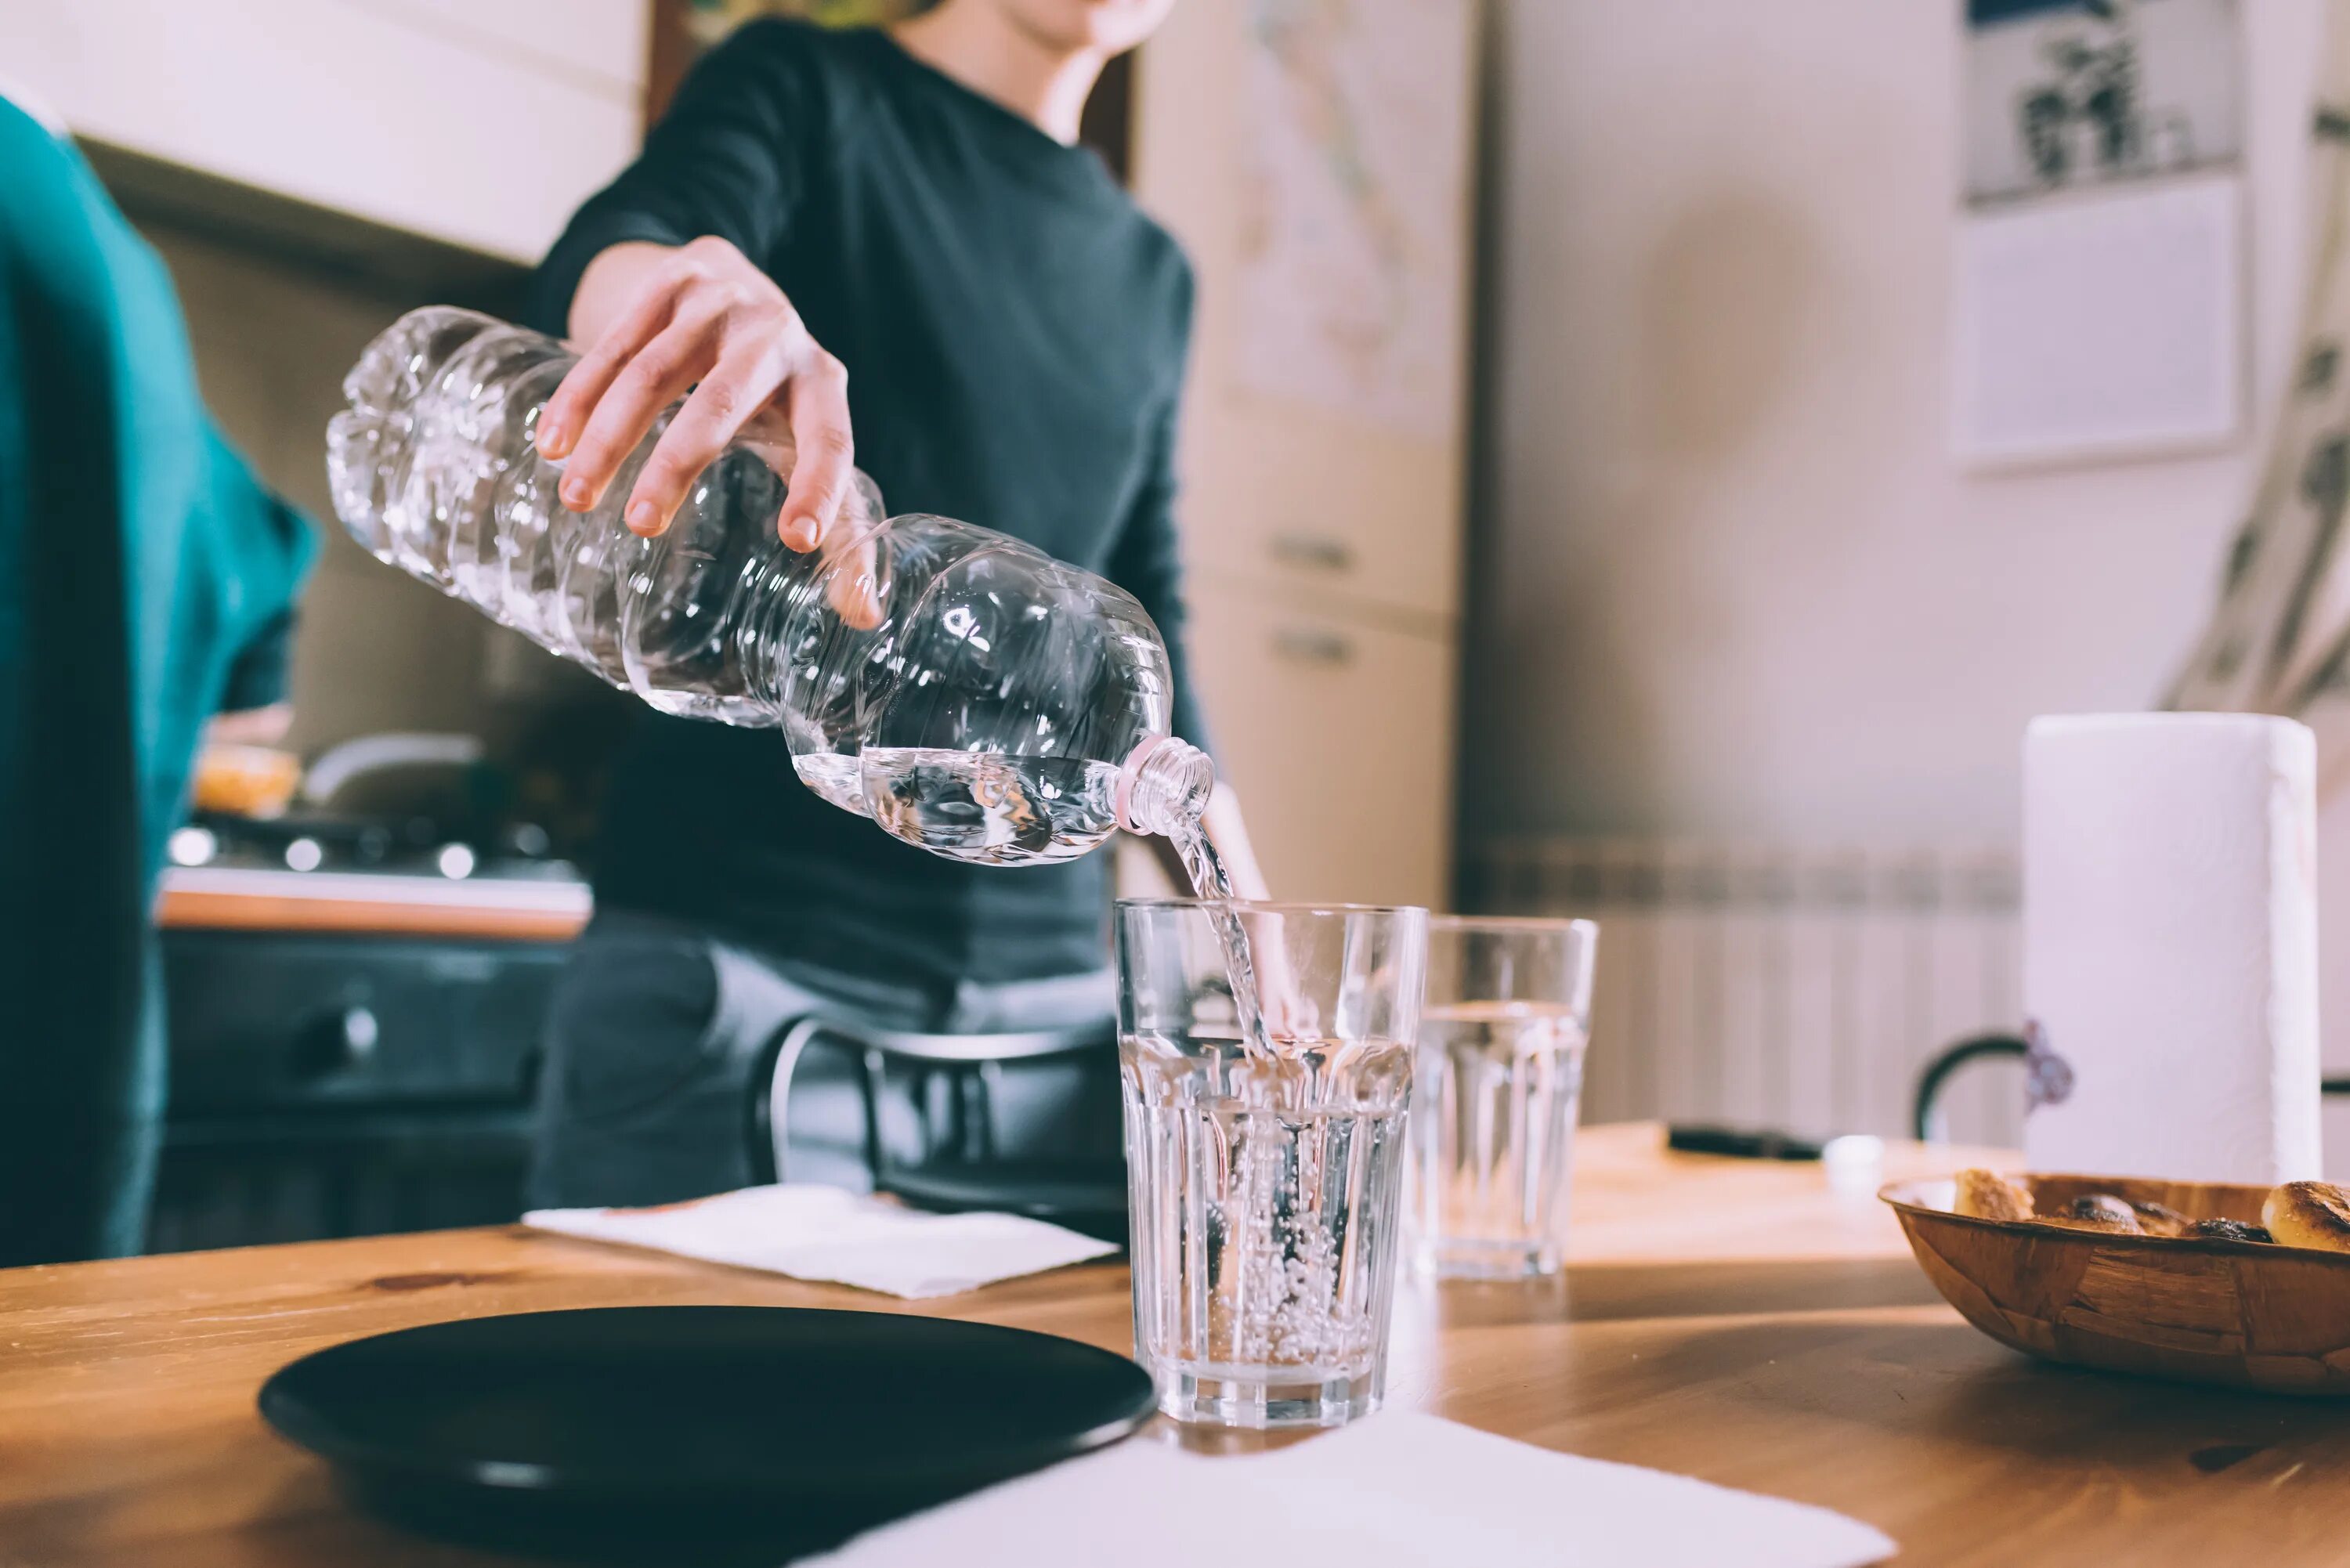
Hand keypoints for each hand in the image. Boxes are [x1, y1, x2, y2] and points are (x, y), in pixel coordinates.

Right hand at [533, 237, 854, 546]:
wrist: (729, 276)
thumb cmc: (775, 388)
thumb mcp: (808, 439)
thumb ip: (839, 523)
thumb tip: (865, 614)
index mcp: (822, 381)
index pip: (830, 438)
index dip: (819, 487)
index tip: (797, 541)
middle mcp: (776, 336)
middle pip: (725, 402)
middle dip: (679, 464)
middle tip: (641, 526)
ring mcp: (719, 302)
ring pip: (653, 372)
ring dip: (610, 439)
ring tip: (578, 499)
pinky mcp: (666, 281)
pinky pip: (613, 345)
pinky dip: (579, 397)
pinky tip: (553, 444)